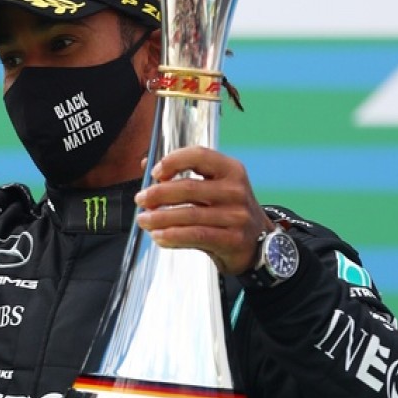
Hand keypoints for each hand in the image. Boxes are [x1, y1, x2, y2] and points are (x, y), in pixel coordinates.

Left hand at [134, 146, 273, 275]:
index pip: (199, 155)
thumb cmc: (227, 209)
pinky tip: (158, 236)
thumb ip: (183, 174)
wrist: (257, 242)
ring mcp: (237, 216)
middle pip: (188, 187)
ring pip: (189, 215)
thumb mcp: (214, 186)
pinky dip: (173, 236)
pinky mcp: (232, 239)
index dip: (173, 160)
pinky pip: (196, 236)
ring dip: (159, 218)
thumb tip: (146, 163)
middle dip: (158, 193)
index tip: (155, 172)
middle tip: (140, 200)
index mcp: (231, 169)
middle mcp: (236, 190)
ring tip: (143, 220)